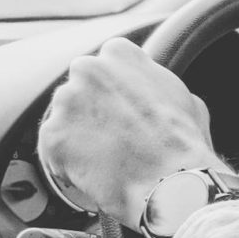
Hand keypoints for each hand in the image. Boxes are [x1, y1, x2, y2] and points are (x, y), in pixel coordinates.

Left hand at [39, 37, 222, 228]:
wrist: (174, 184)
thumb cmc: (186, 146)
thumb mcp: (186, 99)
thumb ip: (158, 85)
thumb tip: (154, 91)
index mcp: (120, 53)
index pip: (104, 69)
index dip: (113, 96)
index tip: (121, 115)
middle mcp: (88, 68)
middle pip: (80, 93)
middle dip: (91, 116)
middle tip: (114, 142)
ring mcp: (67, 101)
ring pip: (65, 122)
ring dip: (80, 141)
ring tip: (108, 164)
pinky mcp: (53, 136)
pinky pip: (54, 152)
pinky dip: (69, 166)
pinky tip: (95, 176)